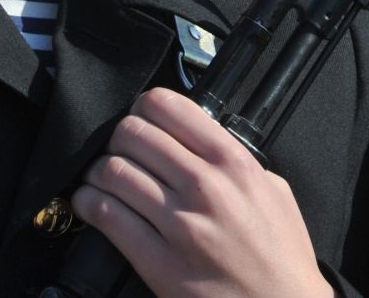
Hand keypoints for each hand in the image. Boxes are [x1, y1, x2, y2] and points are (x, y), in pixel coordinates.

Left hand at [72, 88, 333, 297]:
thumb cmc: (280, 257)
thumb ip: (236, 160)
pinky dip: (88, 203)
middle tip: (119, 150)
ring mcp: (180, 225)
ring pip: (113, 170)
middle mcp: (205, 187)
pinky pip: (106, 215)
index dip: (145, 107)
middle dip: (119, 138)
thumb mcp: (274, 191)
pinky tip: (90, 203)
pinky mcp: (158, 262)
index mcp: (234, 164)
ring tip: (100, 178)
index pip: (169, 107)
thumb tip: (199, 138)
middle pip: (133, 134)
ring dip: (98, 171)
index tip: (141, 117)